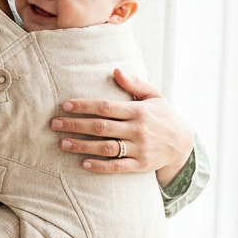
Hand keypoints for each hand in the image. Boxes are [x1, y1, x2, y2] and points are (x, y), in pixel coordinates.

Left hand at [51, 69, 194, 186]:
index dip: (84, 106)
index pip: (106, 107)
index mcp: (139, 111)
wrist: (183, 143)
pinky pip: (118, 167)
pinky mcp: (140, 165)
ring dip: (82, 146)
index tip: (65, 106)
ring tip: (62, 143)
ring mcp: (139, 149)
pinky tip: (83, 163)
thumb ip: (135, 84)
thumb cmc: (162, 115)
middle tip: (54, 124)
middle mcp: (138, 130)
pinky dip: (100, 166)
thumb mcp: (153, 96)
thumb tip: (116, 70)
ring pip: (106, 148)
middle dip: (76, 125)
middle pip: (101, 127)